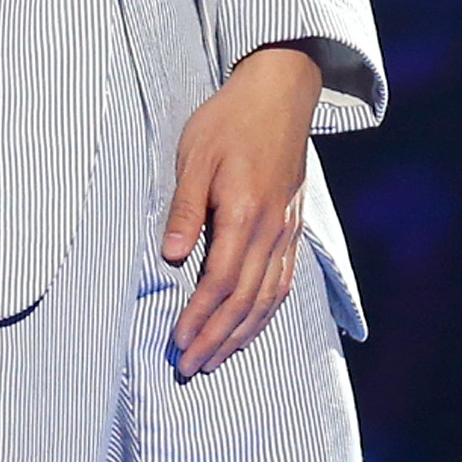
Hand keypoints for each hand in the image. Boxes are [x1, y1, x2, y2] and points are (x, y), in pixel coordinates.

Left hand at [163, 43, 319, 375]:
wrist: (280, 93)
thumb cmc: (229, 121)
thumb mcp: (195, 157)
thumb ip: (184, 210)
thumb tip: (169, 258)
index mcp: (243, 213)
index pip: (219, 282)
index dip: (198, 318)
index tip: (177, 343)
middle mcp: (270, 230)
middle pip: (244, 301)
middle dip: (216, 340)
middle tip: (190, 368)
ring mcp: (286, 231)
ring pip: (267, 298)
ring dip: (241, 334)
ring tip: (216, 360)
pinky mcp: (292, 228)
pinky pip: (283, 282)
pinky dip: (266, 313)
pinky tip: (251, 327)